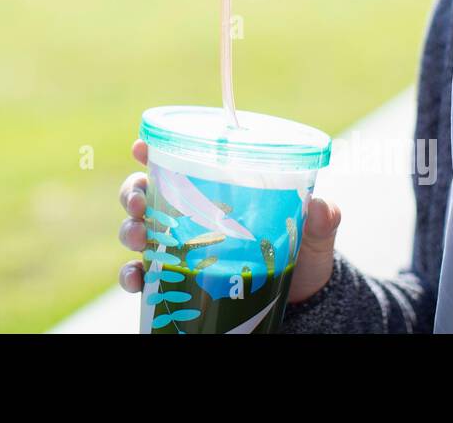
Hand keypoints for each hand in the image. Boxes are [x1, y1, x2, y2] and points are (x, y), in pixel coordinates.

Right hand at [117, 139, 341, 305]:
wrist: (299, 304)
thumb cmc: (299, 255)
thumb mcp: (311, 236)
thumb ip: (320, 221)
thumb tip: (323, 207)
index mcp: (213, 192)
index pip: (174, 163)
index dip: (150, 151)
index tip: (140, 148)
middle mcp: (187, 216)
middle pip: (143, 193)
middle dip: (131, 193)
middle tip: (138, 202)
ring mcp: (177, 248)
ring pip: (137, 231)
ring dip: (129, 231)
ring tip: (138, 238)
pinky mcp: (174, 281)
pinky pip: (142, 276)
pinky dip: (132, 276)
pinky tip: (136, 280)